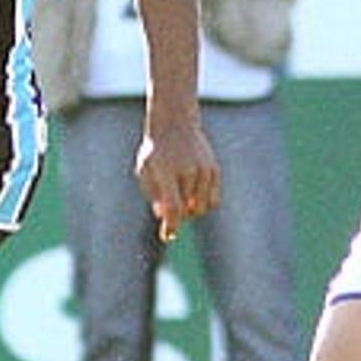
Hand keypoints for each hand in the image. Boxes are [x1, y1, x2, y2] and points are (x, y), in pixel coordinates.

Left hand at [136, 118, 218, 242]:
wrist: (175, 124)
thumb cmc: (156, 152)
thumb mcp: (146, 171)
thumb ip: (154, 196)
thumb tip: (166, 217)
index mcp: (167, 173)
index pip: (173, 207)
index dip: (171, 226)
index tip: (168, 236)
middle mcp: (188, 172)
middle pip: (187, 211)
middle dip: (179, 216)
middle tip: (171, 208)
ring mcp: (203, 171)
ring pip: (201, 209)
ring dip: (191, 210)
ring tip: (182, 200)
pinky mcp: (214, 170)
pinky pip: (214, 201)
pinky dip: (204, 204)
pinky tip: (193, 197)